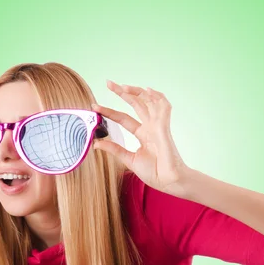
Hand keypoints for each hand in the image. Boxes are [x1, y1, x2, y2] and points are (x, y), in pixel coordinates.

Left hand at [92, 80, 190, 197]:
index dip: (109, 111)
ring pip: (148, 102)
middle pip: (135, 104)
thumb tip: (96, 143)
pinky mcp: (164, 128)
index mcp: (143, 134)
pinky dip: (158, 97)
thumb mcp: (128, 159)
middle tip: (108, 83)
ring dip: (136, 92)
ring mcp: (158, 126)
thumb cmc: (154, 173)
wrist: (169, 182)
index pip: (123, 118)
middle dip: (122, 93)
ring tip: (122, 86)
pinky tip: (148, 90)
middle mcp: (150, 127)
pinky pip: (163, 108)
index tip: (95, 106)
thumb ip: (114, 149)